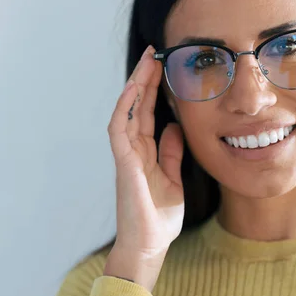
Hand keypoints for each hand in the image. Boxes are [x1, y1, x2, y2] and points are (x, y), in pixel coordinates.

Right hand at [104, 45, 184, 290]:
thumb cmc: (159, 214)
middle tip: (155, 51)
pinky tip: (133, 92)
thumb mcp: (172, 176)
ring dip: (135, 86)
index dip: (154, 88)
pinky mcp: (124, 165)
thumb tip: (176, 126)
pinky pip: (120, 132)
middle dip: (144, 78)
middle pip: (136, 106)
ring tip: (146, 62)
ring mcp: (126, 156)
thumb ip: (171, 151)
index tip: (163, 64)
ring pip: (126, 112)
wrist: (150, 244)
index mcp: (145, 151)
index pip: (148, 111)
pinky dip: (125, 110)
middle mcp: (133, 148)